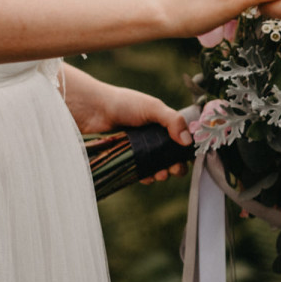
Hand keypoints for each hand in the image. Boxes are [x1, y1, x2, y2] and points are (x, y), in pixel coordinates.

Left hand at [61, 65, 190, 182]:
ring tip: (161, 174)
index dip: (186, 151)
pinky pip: (141, 172)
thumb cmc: (123, 104)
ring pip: (157, 166)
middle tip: (174, 169)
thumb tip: (187, 142)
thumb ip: (173, 121)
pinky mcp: (128, 159)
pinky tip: (147, 177)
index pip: (181, 141)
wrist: (93, 111)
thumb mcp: (152, 107)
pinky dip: (146, 176)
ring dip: (162, 173)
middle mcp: (153, 137)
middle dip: (176, 166)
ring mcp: (140, 149)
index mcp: (162, 124)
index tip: (187, 159)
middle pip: (171, 157)